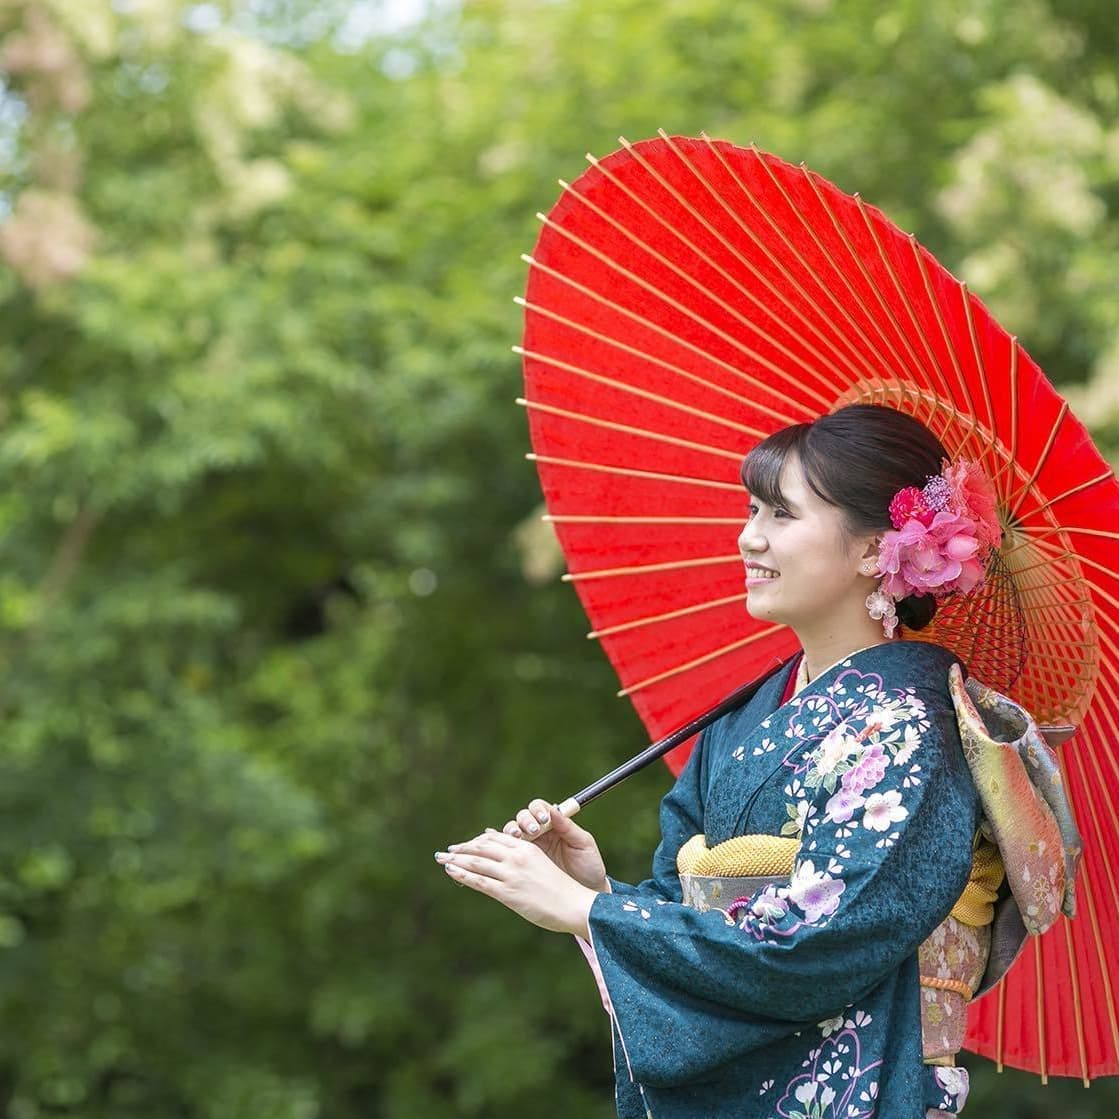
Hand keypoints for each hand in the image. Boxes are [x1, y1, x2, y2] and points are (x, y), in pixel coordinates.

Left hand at [435, 831, 597, 935]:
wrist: (573, 904)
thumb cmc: (558, 888)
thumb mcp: (539, 864)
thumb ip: (520, 855)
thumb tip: (506, 851)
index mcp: (526, 848)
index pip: (493, 839)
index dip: (475, 842)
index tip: (463, 845)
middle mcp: (516, 857)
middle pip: (481, 847)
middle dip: (461, 849)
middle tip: (445, 851)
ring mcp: (511, 874)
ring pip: (476, 862)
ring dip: (455, 859)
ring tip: (441, 859)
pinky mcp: (508, 892)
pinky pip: (479, 880)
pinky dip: (462, 874)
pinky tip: (450, 871)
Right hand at [502, 798, 608, 893]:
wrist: (588, 891)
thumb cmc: (588, 865)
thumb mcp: (583, 844)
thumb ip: (569, 827)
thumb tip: (554, 809)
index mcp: (555, 824)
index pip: (539, 808)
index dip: (538, 810)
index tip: (543, 819)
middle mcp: (540, 833)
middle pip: (523, 817)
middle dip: (525, 820)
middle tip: (532, 830)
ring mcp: (530, 847)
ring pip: (513, 831)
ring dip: (513, 831)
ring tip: (517, 837)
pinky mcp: (522, 862)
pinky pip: (508, 851)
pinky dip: (502, 846)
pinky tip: (501, 847)